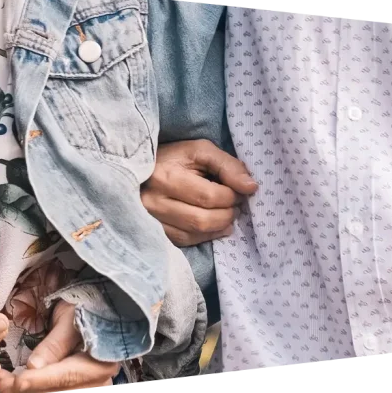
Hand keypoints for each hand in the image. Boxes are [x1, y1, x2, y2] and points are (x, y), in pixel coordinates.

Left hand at [0, 301, 118, 392]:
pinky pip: (52, 389)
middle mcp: (96, 382)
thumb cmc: (87, 306)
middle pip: (56, 390)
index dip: (39, 380)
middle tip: (0, 382)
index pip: (65, 376)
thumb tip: (33, 367)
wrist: (100, 309)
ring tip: (1, 381)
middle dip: (26, 388)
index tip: (18, 382)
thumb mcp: (70, 318)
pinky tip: (14, 382)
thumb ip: (54, 344)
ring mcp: (87, 386)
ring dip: (26, 389)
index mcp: (99, 364)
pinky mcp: (76, 386)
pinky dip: (33, 386)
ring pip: (52, 392)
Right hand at [141, 139, 257, 246]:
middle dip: (227, 213)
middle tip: (234, 203)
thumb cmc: (174, 158)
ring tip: (225, 213)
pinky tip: (213, 225)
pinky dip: (206, 235)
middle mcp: (154, 201)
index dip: (232, 195)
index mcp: (165, 175)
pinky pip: (185, 241)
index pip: (209, 196)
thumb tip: (251, 187)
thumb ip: (227, 165)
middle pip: (203, 219)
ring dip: (219, 226)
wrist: (140, 169)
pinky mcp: (153, 232)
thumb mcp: (199, 151)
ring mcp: (151, 220)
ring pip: (195, 233)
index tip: (238, 189)